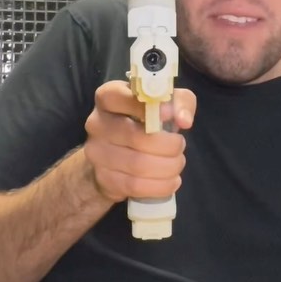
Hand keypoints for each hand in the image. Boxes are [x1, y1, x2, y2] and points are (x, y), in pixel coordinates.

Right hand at [83, 80, 195, 203]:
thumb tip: (184, 119)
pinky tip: (170, 181)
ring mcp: (96, 153)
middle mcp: (96, 123)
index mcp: (107, 97)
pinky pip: (135, 185)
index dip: (146, 106)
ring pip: (138, 165)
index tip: (170, 115)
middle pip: (137, 137)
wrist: (113, 158)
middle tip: (180, 147)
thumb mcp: (164, 104)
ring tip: (177, 164)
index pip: (118, 96)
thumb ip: (179, 102)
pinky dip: (160, 186)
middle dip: (169, 146)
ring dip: (168, 168)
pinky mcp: (102, 178)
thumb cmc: (143, 123)